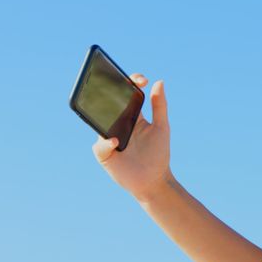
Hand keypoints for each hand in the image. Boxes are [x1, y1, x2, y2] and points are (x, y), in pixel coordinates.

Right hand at [91, 73, 174, 200]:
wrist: (154, 181)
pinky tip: (117, 142)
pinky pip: (100, 145)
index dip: (130, 83)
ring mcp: (109, 138)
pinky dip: (106, 143)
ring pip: (99, 123)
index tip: (141, 80)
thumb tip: (159, 82)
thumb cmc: (159, 154)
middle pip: (108, 105)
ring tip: (111, 112)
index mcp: (132, 116)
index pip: (126, 95)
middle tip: (112, 84)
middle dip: (107, 94)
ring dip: (103, 117)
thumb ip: (159, 106)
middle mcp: (118, 125)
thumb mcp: (162, 127)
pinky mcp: (104, 154)